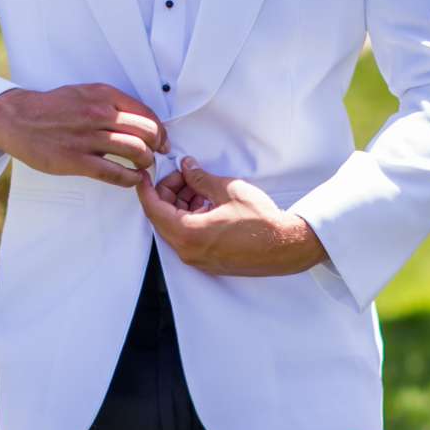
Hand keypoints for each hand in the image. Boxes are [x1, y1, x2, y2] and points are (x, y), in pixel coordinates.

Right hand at [0, 83, 168, 185]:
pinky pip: (115, 173)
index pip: (146, 114)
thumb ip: (109, 103)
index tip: (162, 140)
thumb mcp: (83, 93)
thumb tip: (137, 118)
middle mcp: (99, 114)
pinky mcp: (77, 161)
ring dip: (146, 162)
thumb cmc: (51, 107)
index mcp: (103, 96)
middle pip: (147, 132)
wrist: (17, 119)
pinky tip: (132, 180)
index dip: (160, 130)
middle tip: (156, 154)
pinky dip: (130, 179)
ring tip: (143, 167)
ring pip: (135, 151)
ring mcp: (88, 138)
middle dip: (157, 146)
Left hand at [135, 155, 327, 275]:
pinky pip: (188, 237)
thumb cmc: (261, 222)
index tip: (144, 175)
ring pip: (176, 227)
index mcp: (188, 233)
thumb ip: (201, 178)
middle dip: (169, 193)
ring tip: (202, 187)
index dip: (146, 188)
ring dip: (182, 205)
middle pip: (163, 217)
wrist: (285, 247)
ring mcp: (197, 258)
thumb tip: (187, 168)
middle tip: (185, 175)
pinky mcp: (208, 260)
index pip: (153, 209)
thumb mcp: (228, 190)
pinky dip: (191, 218)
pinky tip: (208, 202)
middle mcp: (188, 250)